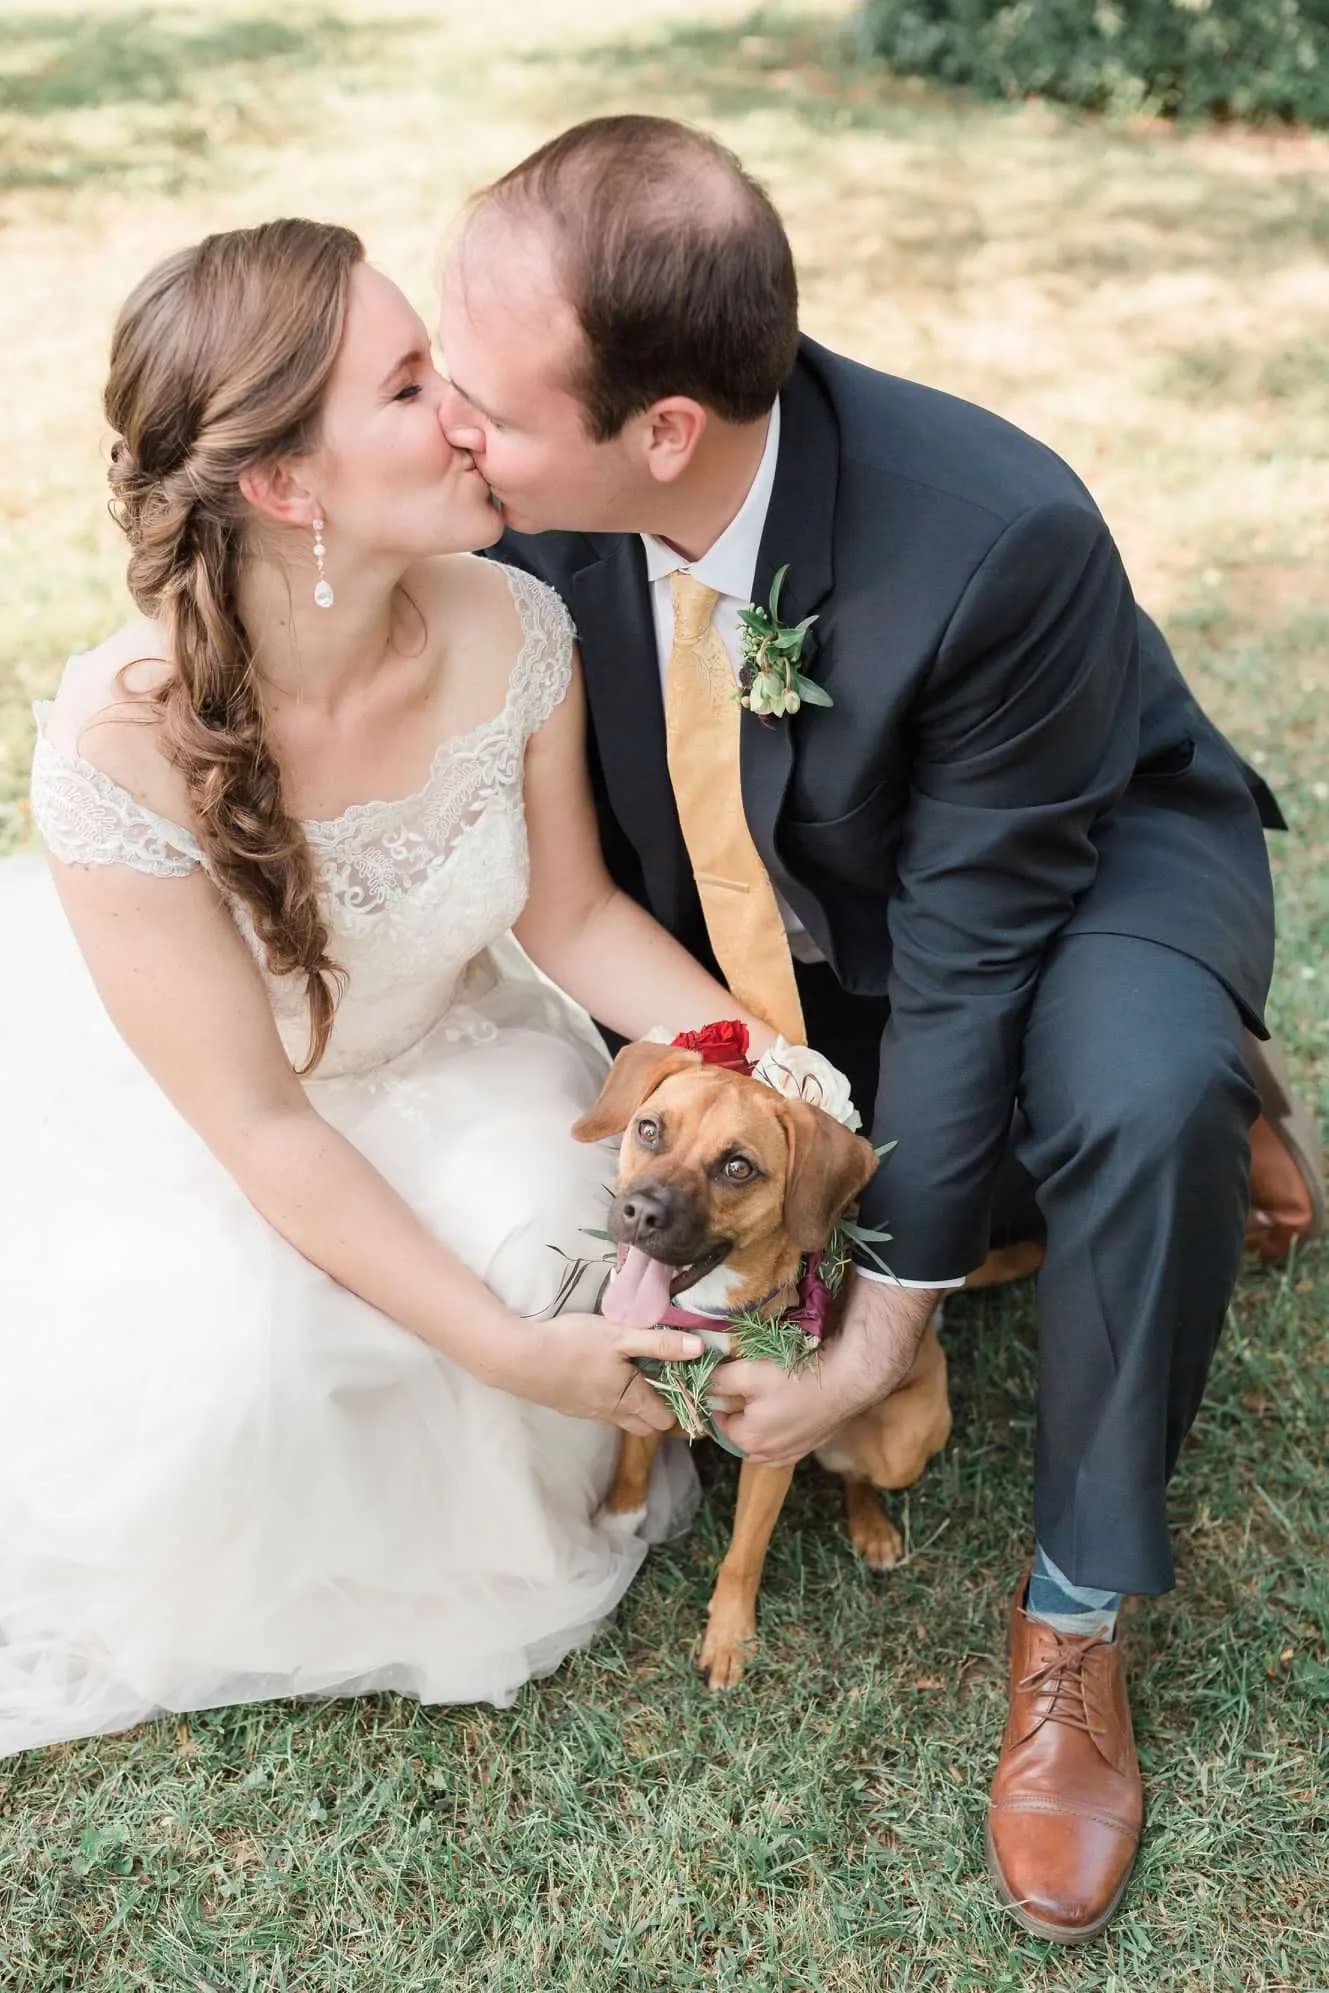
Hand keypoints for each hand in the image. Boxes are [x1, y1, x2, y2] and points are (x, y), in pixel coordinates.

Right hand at [507, 1311, 703, 1435]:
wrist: (519, 1359)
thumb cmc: (574, 1344)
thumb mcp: (621, 1336)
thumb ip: (660, 1343)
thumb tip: (700, 1348)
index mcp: (631, 1400)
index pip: (667, 1420)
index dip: (680, 1404)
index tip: (685, 1380)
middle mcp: (612, 1413)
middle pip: (647, 1425)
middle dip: (660, 1409)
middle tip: (663, 1377)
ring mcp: (589, 1413)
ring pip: (622, 1417)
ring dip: (634, 1403)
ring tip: (635, 1372)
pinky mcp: (571, 1406)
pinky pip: (601, 1409)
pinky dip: (610, 1397)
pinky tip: (602, 1373)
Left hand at [712, 1276, 940, 1463]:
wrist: (846, 1382)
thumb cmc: (794, 1377)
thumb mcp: (748, 1373)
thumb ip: (718, 1380)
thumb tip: (699, 1380)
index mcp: (748, 1441)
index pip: (719, 1422)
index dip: (720, 1400)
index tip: (728, 1380)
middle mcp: (768, 1456)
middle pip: (741, 1435)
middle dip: (740, 1414)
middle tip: (748, 1386)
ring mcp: (793, 1454)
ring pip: (764, 1441)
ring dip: (761, 1423)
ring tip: (769, 1396)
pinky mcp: (811, 1446)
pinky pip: (786, 1441)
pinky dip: (782, 1428)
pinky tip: (790, 1407)